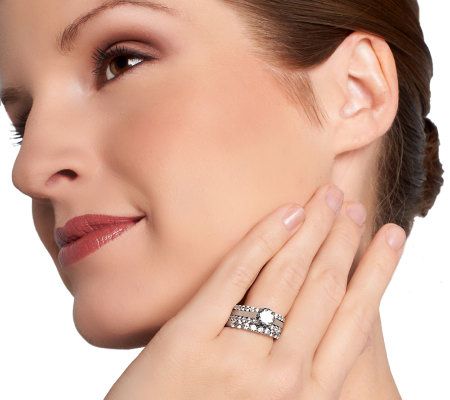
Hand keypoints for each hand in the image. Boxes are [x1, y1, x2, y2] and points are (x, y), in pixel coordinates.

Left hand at [104, 183, 405, 399]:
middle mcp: (284, 378)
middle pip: (325, 286)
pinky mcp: (191, 336)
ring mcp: (237, 357)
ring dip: (314, 227)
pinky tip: (285, 212)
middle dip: (345, 238)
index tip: (391, 233)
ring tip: (328, 196)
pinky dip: (264, 236)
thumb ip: (303, 368)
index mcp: (312, 396)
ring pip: (287, 274)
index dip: (378, 269)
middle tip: (353, 204)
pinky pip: (237, 272)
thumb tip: (325, 315)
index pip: (357, 317)